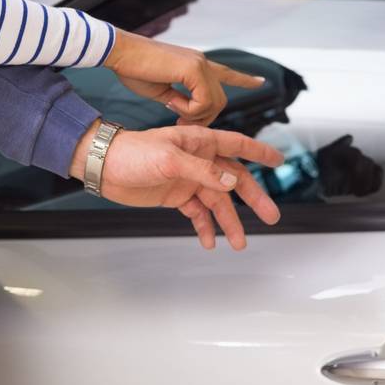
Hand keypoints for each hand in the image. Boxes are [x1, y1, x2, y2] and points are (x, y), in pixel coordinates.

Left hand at [71, 124, 284, 249]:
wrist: (105, 166)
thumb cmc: (133, 152)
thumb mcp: (169, 158)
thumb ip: (202, 171)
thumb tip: (232, 183)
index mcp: (199, 142)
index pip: (237, 145)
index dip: (259, 152)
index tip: (280, 159)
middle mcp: (198, 160)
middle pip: (234, 180)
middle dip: (253, 198)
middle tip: (271, 216)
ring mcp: (188, 179)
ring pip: (217, 201)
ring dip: (228, 221)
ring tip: (238, 242)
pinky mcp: (175, 195)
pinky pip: (197, 212)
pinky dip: (204, 226)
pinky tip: (209, 241)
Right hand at [103, 29, 265, 124]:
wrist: (119, 52)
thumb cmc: (133, 69)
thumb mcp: (160, 89)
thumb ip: (178, 98)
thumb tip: (187, 111)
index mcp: (194, 64)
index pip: (226, 72)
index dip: (243, 79)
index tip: (261, 81)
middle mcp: (202, 62)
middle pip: (220, 100)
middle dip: (204, 118)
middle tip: (180, 122)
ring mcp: (200, 64)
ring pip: (215, 103)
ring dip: (194, 115)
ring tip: (172, 110)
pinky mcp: (194, 68)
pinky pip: (202, 101)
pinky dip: (188, 109)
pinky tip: (170, 102)